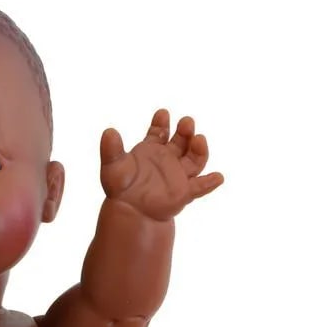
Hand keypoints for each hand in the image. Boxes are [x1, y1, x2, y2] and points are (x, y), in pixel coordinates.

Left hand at [100, 109, 222, 220]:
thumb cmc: (121, 189)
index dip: (161, 122)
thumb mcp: (113, 167)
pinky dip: (210, 183)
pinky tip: (218, 177)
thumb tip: (108, 132)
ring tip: (199, 139)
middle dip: (185, 130)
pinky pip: (200, 187)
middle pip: (182, 141)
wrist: (130, 213)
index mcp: (153, 149)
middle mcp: (168, 159)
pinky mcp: (184, 192)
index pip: (160, 131)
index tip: (162, 113)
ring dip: (199, 148)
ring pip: (195, 159)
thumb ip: (111, 150)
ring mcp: (178, 174)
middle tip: (186, 122)